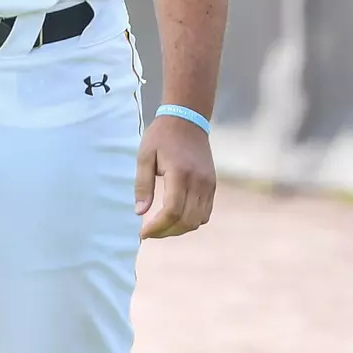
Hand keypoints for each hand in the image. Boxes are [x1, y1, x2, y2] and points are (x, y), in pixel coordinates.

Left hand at [135, 113, 215, 238]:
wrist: (188, 118)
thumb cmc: (162, 135)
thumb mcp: (145, 156)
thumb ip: (142, 185)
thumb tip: (140, 213)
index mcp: (179, 173)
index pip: (172, 211)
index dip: (157, 228)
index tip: (143, 233)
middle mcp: (198, 181)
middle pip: (186, 221)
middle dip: (167, 232)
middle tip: (151, 232)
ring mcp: (208, 184)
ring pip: (198, 220)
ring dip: (180, 229)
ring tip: (163, 226)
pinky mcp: (212, 184)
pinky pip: (206, 213)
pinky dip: (192, 221)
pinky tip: (178, 217)